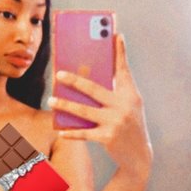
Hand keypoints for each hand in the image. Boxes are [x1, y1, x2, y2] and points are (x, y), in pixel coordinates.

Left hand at [48, 34, 151, 170]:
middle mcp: (124, 105)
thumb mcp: (129, 106)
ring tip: (51, 100)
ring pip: (84, 110)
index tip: (114, 34)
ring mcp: (115, 122)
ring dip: (65, 104)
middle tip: (58, 74)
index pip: (124, 69)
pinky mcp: (108, 137)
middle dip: (74, 80)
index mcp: (131, 94)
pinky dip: (71, 132)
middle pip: (94, 88)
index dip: (119, 51)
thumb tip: (90, 75)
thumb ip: (115, 91)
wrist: (139, 156)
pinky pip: (84, 132)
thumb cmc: (130, 125)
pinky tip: (60, 130)